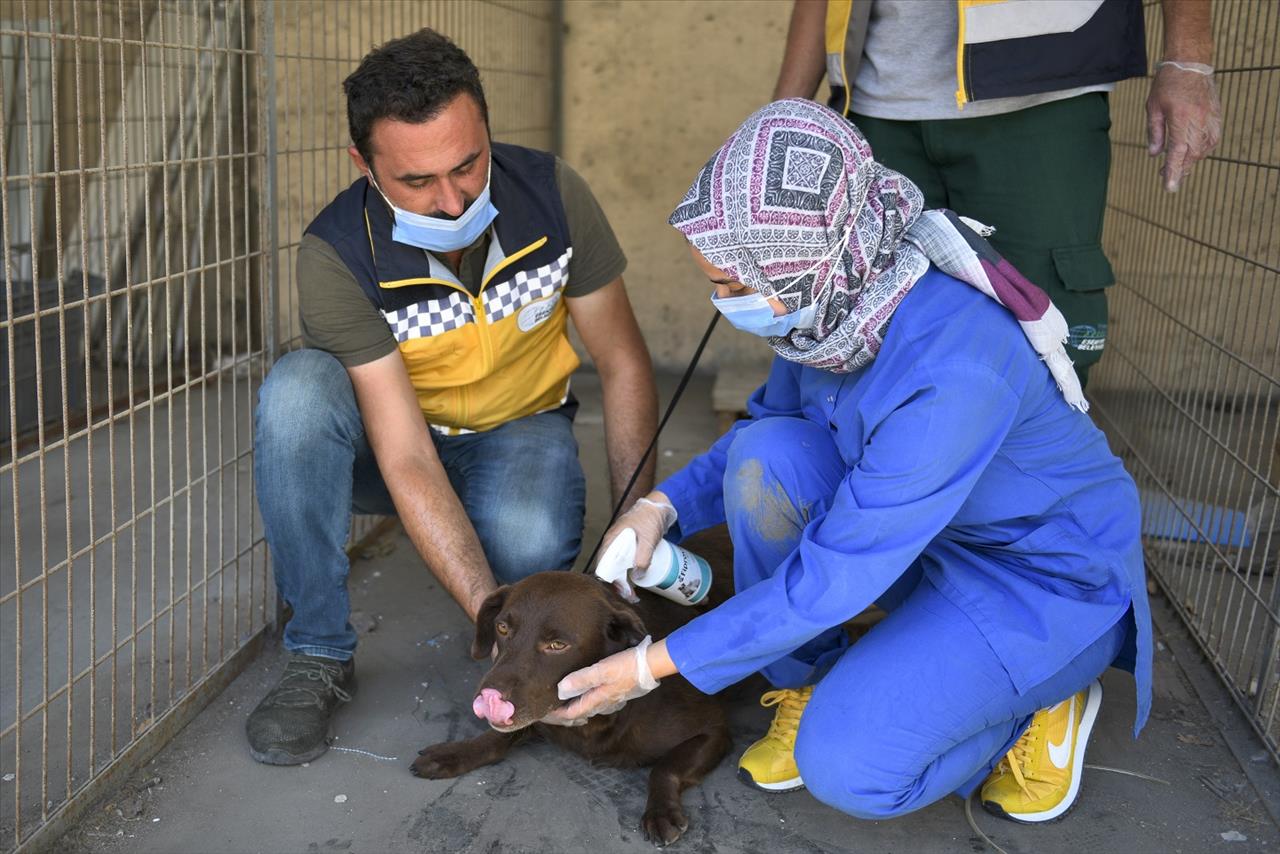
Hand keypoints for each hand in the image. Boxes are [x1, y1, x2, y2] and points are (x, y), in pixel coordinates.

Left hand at [542, 636, 660, 724]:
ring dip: (575, 706)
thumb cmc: (626, 666)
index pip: (572, 713)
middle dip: (564, 712)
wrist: (651, 665)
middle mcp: (604, 703)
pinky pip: (597, 700)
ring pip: (589, 706)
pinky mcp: (617, 691)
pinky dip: (586, 699)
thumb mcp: (602, 670)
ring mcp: (612, 699)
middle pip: (580, 712)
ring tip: (564, 701)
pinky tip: (586, 691)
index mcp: (598, 700)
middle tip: (549, 709)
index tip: (543, 712)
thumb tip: (561, 689)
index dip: (557, 715)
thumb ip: (581, 679)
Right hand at [597, 493, 677, 583]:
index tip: (621, 592)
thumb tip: (637, 575)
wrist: (659, 506)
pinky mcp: (629, 545)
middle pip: (609, 568)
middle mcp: (613, 543)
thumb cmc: (651, 518)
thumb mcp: (648, 539)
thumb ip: (643, 557)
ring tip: (632, 592)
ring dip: (622, 580)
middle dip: (617, 584)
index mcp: (612, 540)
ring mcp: (620, 544)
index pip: (604, 565)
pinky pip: (624, 561)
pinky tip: (634, 579)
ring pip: (616, 566)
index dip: (610, 580)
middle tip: (629, 596)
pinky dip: (627, 572)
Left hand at [1146, 61, 1221, 191]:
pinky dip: (1203, 149)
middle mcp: (1198, 120)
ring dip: (1191, 160)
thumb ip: (1154, 132)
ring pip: (1203, 149)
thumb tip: (1155, 155)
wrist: (1191, 63)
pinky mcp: (1216, 115)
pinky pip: (1212, 139)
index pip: (1178, 152)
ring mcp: (1210, 118)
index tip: (1170, 187)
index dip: (1174, 171)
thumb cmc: (1167, 84)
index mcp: (1180, 118)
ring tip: (1177, 165)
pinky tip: (1193, 152)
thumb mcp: (1153, 108)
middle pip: (1192, 154)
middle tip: (1166, 176)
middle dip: (1180, 169)